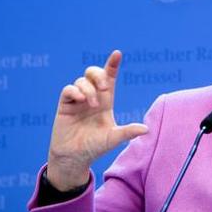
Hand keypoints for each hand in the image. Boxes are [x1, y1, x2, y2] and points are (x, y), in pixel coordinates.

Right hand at [46, 50, 147, 190]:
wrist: (75, 158)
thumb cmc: (95, 147)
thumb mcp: (113, 138)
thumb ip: (127, 132)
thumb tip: (146, 129)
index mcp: (106, 101)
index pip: (109, 78)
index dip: (112, 65)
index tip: (117, 54)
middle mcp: (92, 97)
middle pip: (93, 73)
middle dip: (98, 74)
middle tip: (103, 87)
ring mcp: (78, 100)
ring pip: (81, 81)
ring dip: (88, 89)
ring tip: (92, 104)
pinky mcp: (65, 105)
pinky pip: (68, 90)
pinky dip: (75, 91)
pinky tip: (81, 100)